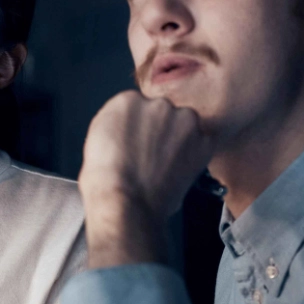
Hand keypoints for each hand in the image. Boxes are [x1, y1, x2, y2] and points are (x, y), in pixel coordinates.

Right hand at [77, 90, 212, 265]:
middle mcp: (157, 104)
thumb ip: (122, 123)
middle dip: (161, 130)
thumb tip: (136, 126)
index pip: (140, 106)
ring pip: (185, 124)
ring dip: (179, 139)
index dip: (140, 127)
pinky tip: (177, 169)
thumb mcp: (99, 138)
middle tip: (151, 154)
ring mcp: (183, 120)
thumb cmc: (108, 179)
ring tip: (164, 164)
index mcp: (127, 101)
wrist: (126, 202)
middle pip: (164, 111)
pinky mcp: (203, 139)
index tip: (139, 140)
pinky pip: (203, 141)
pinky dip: (195, 154)